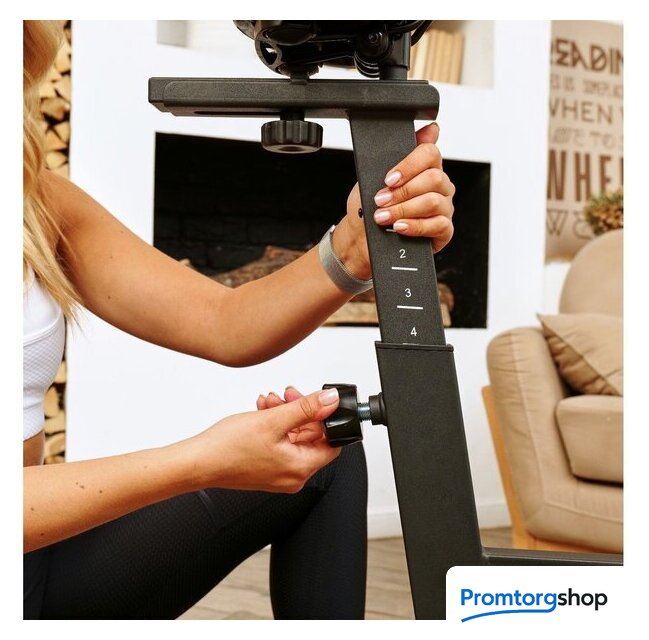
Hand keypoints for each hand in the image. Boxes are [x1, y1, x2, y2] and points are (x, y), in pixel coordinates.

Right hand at [188, 388, 340, 492]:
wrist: (197, 462)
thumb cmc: (228, 449)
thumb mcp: (273, 420)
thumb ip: (307, 408)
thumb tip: (331, 400)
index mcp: (300, 469)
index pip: (331, 443)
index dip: (326, 419)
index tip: (317, 402)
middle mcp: (292, 476)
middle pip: (311, 437)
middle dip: (300, 411)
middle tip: (287, 396)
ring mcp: (278, 473)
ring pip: (293, 437)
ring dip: (284, 414)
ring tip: (269, 402)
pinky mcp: (265, 468)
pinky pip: (279, 443)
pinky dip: (274, 425)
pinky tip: (262, 411)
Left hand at [336, 122, 454, 279]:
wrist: (362, 236)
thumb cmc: (371, 206)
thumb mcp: (377, 174)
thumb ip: (402, 152)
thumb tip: (432, 128)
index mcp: (427, 168)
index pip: (430, 153)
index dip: (409, 165)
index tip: (389, 179)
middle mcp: (440, 186)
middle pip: (433, 179)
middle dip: (402, 191)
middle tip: (381, 200)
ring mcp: (444, 208)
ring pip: (432, 202)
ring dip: (403, 209)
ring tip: (383, 216)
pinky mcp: (444, 231)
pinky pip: (438, 225)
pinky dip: (414, 226)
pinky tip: (399, 227)